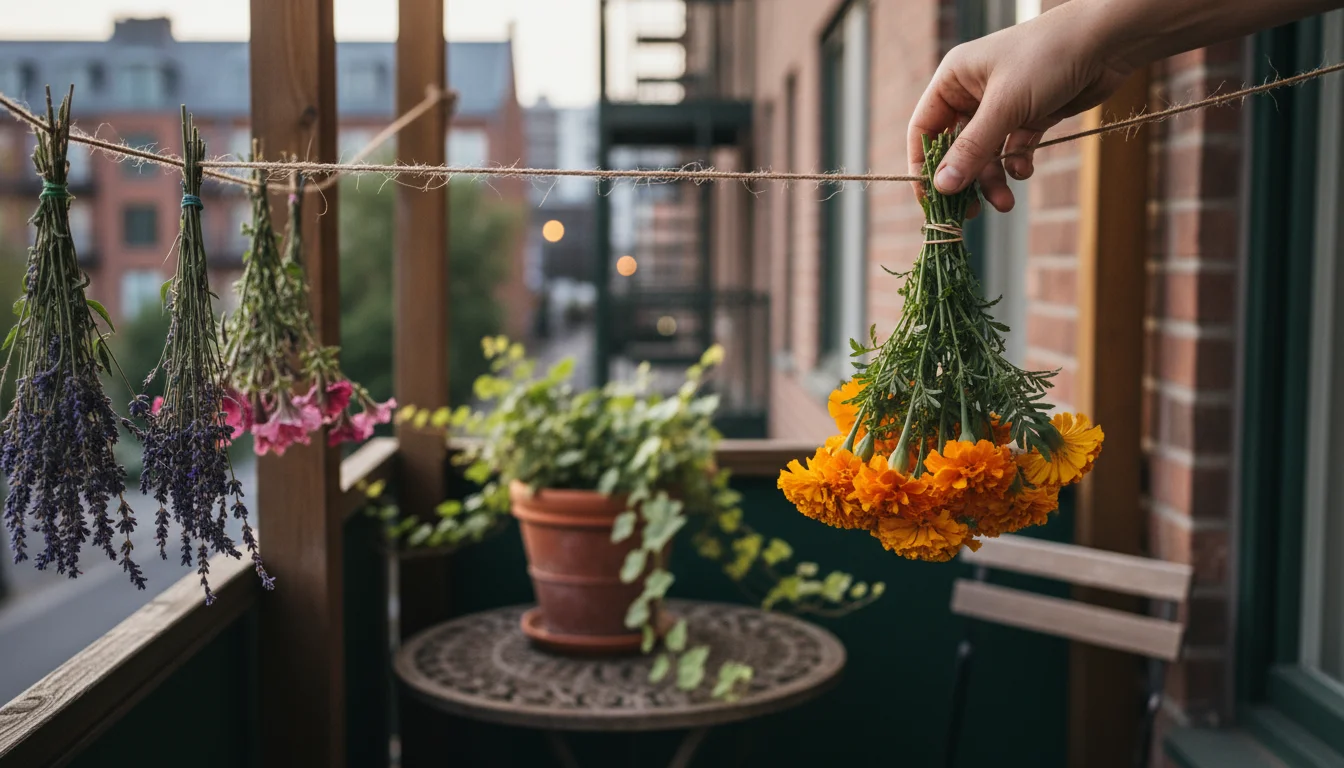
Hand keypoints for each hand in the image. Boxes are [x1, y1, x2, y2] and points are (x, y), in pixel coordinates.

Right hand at [907, 1, 1133, 212]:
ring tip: (1006, 202)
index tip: (931, 199)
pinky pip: (1013, 149)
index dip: (924, 166)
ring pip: (986, 154)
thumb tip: (941, 187)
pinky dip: (1017, 163)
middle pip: (956, 148)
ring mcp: (1003, 105)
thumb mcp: (1005, 106)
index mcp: (954, 79)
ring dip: (994, 179)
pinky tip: (1026, 168)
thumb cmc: (1047, 58)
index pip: (924, 129)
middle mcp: (973, 92)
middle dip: (966, 179)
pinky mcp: (1031, 115)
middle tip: (971, 212)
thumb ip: (971, 149)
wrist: (1108, 41)